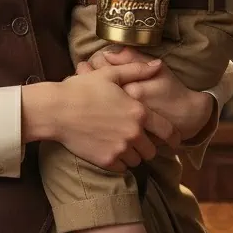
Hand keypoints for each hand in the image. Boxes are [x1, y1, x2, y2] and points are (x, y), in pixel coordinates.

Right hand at [24, 60, 177, 172]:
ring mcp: (120, 149)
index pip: (167, 131)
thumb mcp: (110, 75)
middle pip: (152, 150)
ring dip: (133, 155)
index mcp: (138, 112)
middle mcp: (133, 133)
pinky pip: (122, 168)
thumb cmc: (82, 89)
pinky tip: (109, 150)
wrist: (56, 110)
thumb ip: (137, 70)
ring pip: (137, 161)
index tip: (175, 142)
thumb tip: (158, 65)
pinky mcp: (106, 160)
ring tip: (121, 144)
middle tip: (137, 141)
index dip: (174, 137)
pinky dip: (119, 162)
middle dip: (147, 146)